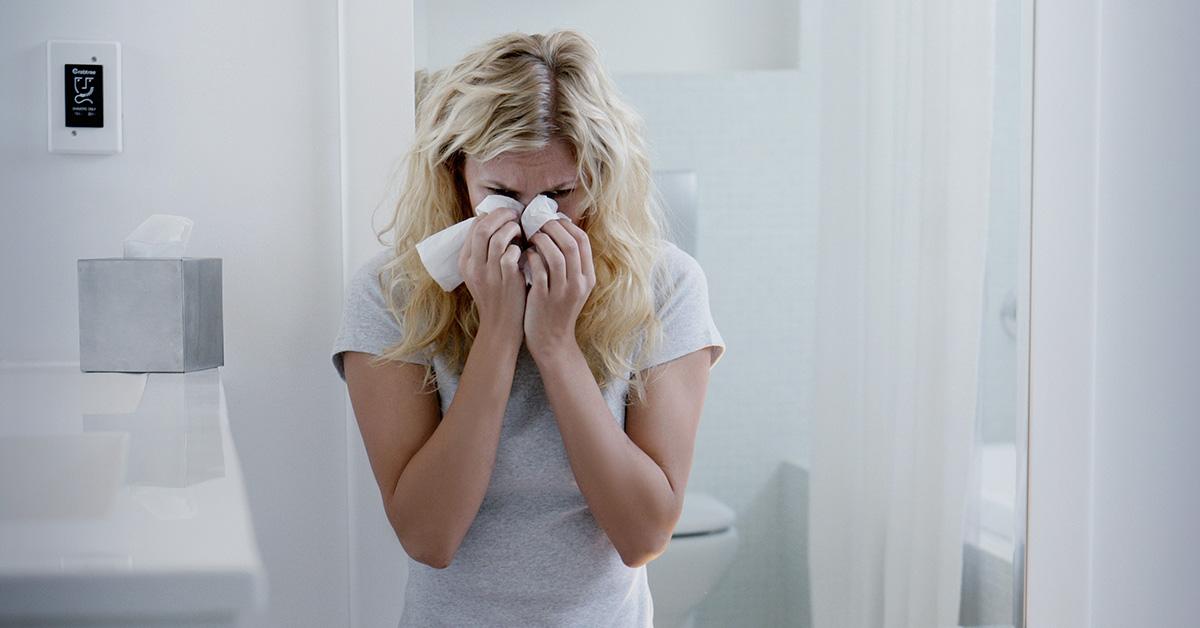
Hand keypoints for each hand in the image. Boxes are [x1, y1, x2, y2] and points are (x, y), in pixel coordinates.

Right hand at [459, 207, 525, 343]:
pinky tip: (525, 251)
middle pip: (483, 227)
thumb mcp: (482, 274)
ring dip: (512, 229)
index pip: (474, 226)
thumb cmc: (497, 295)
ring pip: (497, 238)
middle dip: (501, 215)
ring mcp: (489, 274)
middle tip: (515, 214)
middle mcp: (474, 267)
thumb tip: (499, 224)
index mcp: (465, 262)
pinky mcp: (506, 281)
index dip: (491, 216)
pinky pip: (511, 254)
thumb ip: (485, 252)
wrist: (501, 325)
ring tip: (521, 231)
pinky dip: (519, 248)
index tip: (505, 215)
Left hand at [522, 219, 594, 356]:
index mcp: (588, 277)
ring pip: (557, 256)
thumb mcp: (573, 287)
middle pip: (570, 244)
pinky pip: (539, 270)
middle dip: (552, 228)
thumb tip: (556, 230)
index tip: (551, 220)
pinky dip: (531, 258)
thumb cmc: (557, 309)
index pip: (583, 241)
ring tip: (531, 236)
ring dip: (542, 241)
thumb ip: (569, 263)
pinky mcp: (544, 299)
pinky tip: (525, 255)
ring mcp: (562, 292)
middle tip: (537, 222)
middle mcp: (579, 284)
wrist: (551, 341)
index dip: (566, 225)